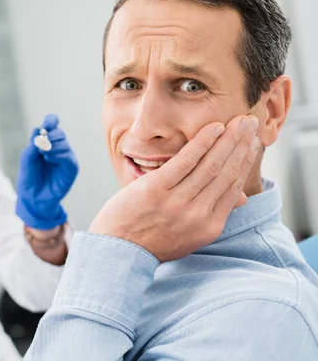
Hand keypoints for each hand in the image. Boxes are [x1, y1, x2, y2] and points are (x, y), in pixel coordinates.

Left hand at [16, 114, 78, 229]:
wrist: (33, 197)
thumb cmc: (29, 177)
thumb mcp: (26, 158)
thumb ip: (32, 144)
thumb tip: (38, 128)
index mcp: (46, 142)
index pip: (52, 125)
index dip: (51, 121)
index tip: (47, 124)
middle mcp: (58, 147)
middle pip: (59, 133)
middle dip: (50, 136)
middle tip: (40, 146)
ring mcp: (66, 157)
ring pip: (64, 143)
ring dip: (53, 147)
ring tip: (43, 156)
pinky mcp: (71, 168)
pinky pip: (68, 156)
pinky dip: (58, 156)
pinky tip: (49, 159)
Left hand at [89, 115, 259, 261]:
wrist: (118, 251)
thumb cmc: (152, 241)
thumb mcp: (189, 236)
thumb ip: (212, 215)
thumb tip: (240, 198)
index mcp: (209, 227)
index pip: (233, 188)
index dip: (245, 163)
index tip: (253, 144)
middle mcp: (197, 215)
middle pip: (226, 173)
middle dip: (242, 145)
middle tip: (251, 123)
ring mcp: (177, 202)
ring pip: (211, 165)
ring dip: (228, 140)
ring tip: (239, 121)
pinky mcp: (156, 190)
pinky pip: (185, 161)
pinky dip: (202, 143)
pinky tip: (214, 128)